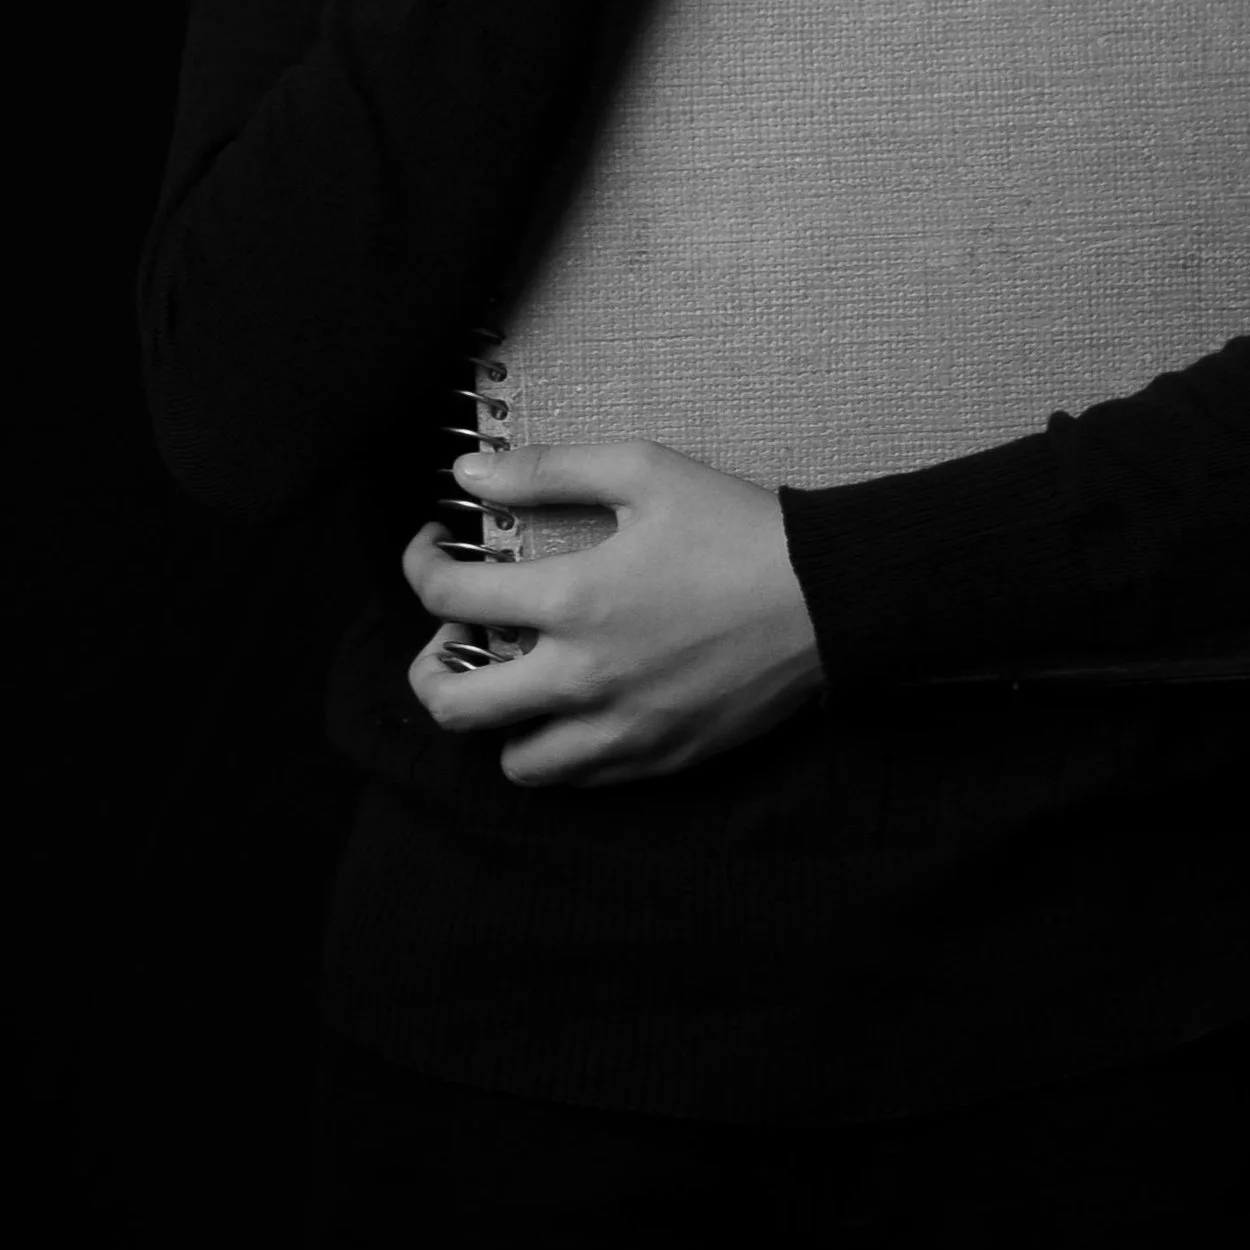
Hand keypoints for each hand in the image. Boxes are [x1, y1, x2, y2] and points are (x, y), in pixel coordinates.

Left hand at [403, 441, 826, 787]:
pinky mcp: (657, 759)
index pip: (448, 599)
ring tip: (515, 674)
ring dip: (498, 719)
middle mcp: (583, 679)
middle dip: (429, 666)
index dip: (421, 566)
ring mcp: (620, 730)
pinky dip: (557, 746)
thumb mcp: (644, 471)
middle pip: (453, 707)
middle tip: (449, 634)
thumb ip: (548, 470)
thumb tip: (469, 471)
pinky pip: (577, 779)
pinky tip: (574, 700)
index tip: (435, 547)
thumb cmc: (737, 526)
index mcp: (573, 601)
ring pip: (513, 762)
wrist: (828, 599)